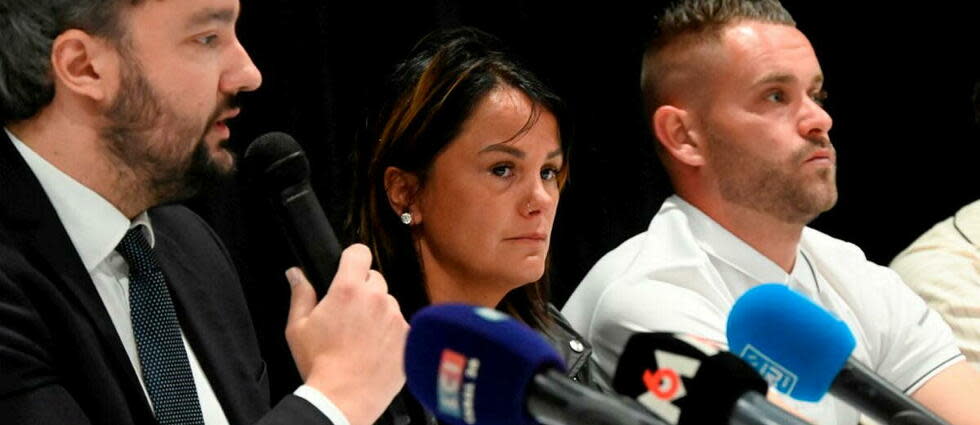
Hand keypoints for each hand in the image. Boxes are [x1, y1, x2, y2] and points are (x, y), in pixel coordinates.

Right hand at [285, 244, 408, 424]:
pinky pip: (400, 325)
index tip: (349, 269)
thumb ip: (301, 294)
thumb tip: (295, 273)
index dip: (353, 259)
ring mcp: (395, 317)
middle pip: (374, 279)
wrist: (344, 398)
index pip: (359, 253)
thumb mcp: (298, 328)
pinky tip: (376, 349)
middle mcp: (376, 298)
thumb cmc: (319, 364)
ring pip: (389, 302)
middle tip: (350, 314)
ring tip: (362, 337)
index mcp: (347, 290)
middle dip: (363, 290)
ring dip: (378, 312)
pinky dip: (391, 333)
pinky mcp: (408, 336)